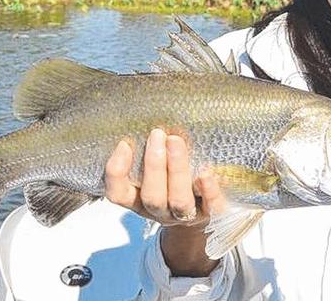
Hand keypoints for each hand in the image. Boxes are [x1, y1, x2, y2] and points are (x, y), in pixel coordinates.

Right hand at [105, 128, 225, 275]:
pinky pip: (211, 207)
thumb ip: (149, 149)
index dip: (117, 173)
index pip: (119, 194)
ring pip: (179, 201)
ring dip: (176, 170)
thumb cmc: (176, 177)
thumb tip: (148, 115)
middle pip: (152, 197)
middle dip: (153, 165)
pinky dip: (208, 190)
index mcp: (140, 200)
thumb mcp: (157, 165)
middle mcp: (161, 211)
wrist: (208, 208)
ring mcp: (187, 216)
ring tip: (176, 141)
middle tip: (157, 135)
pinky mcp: (212, 214)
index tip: (124, 144)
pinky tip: (206, 172)